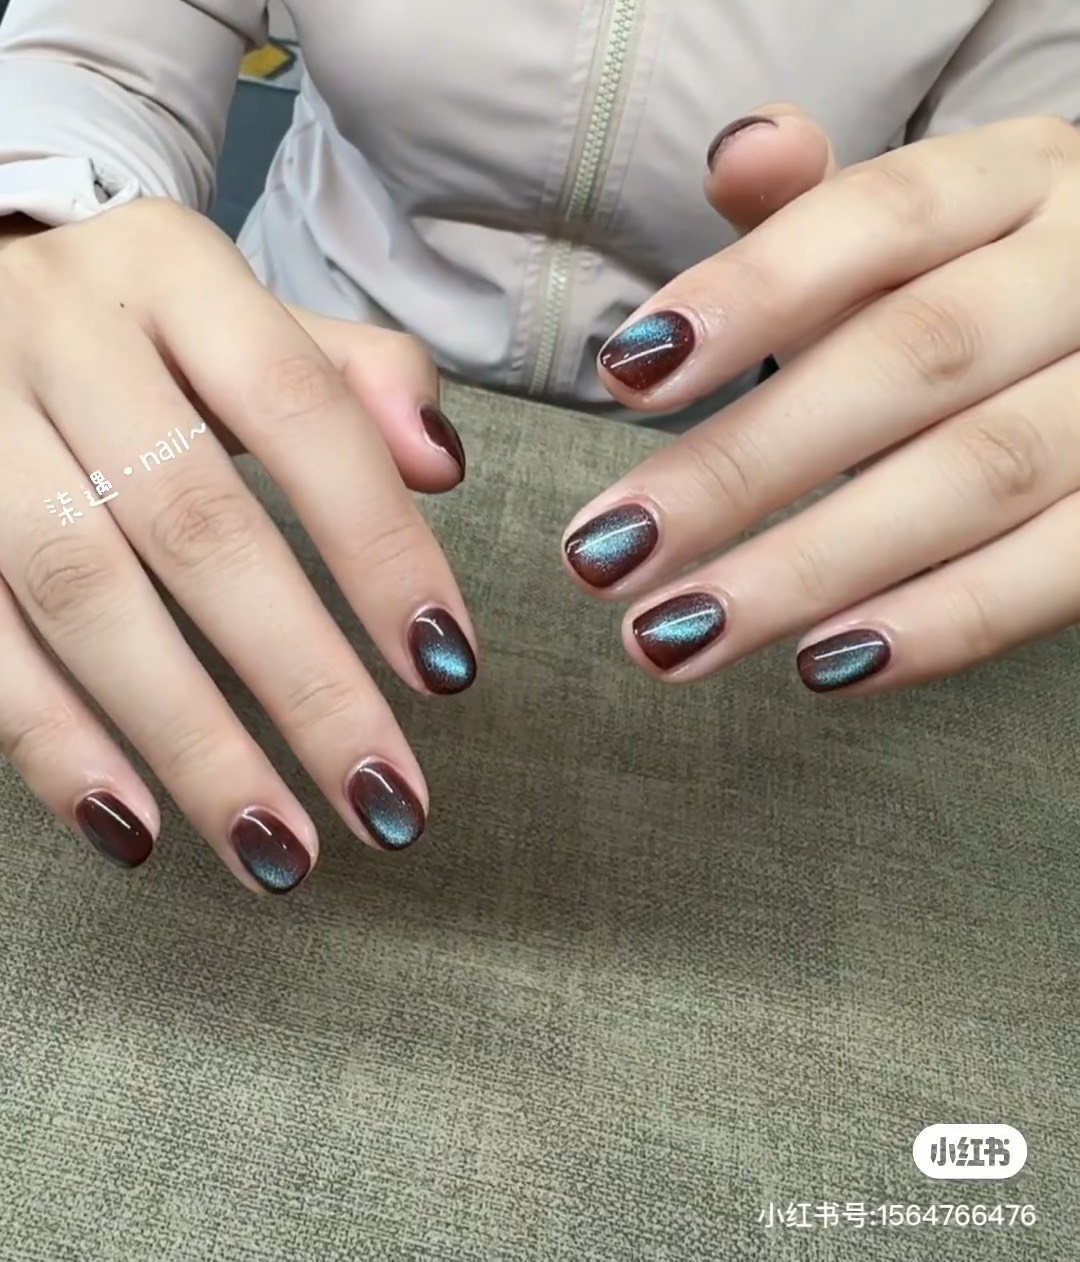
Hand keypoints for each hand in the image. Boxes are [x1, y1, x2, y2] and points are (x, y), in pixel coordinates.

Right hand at [0, 199, 475, 891]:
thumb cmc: (137, 324)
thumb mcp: (243, 311)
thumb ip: (357, 376)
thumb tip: (444, 466)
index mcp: (175, 278)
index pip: (302, 413)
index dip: (379, 546)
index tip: (447, 668)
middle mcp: (62, 338)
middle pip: (198, 528)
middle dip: (303, 683)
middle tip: (385, 802)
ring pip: (84, 597)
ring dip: (188, 742)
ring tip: (278, 853)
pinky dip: (54, 746)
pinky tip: (136, 830)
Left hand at [564, 107, 1079, 694]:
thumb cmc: (984, 288)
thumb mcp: (912, 235)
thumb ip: (816, 211)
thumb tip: (742, 150)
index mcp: (1015, 182)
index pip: (880, 216)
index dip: (751, 291)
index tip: (626, 374)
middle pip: (913, 358)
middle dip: (743, 466)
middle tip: (605, 554)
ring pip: (978, 476)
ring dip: (809, 569)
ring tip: (674, 636)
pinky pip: (1060, 572)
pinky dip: (940, 625)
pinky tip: (821, 668)